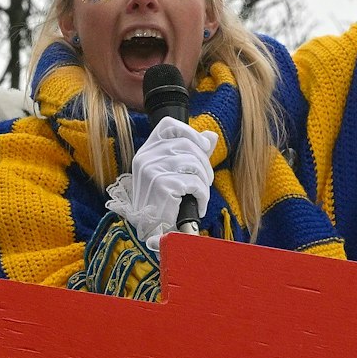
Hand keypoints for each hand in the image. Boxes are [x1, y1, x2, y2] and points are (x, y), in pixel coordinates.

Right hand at [105, 117, 217, 243]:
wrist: (151, 231)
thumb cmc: (163, 202)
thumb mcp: (174, 173)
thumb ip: (191, 153)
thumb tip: (211, 136)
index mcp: (146, 151)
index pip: (169, 126)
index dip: (190, 132)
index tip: (202, 148)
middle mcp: (145, 157)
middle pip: (188, 144)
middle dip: (204, 164)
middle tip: (205, 182)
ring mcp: (152, 171)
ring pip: (194, 164)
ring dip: (204, 182)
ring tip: (199, 195)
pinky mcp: (162, 186)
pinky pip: (195, 183)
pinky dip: (203, 196)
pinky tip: (199, 205)